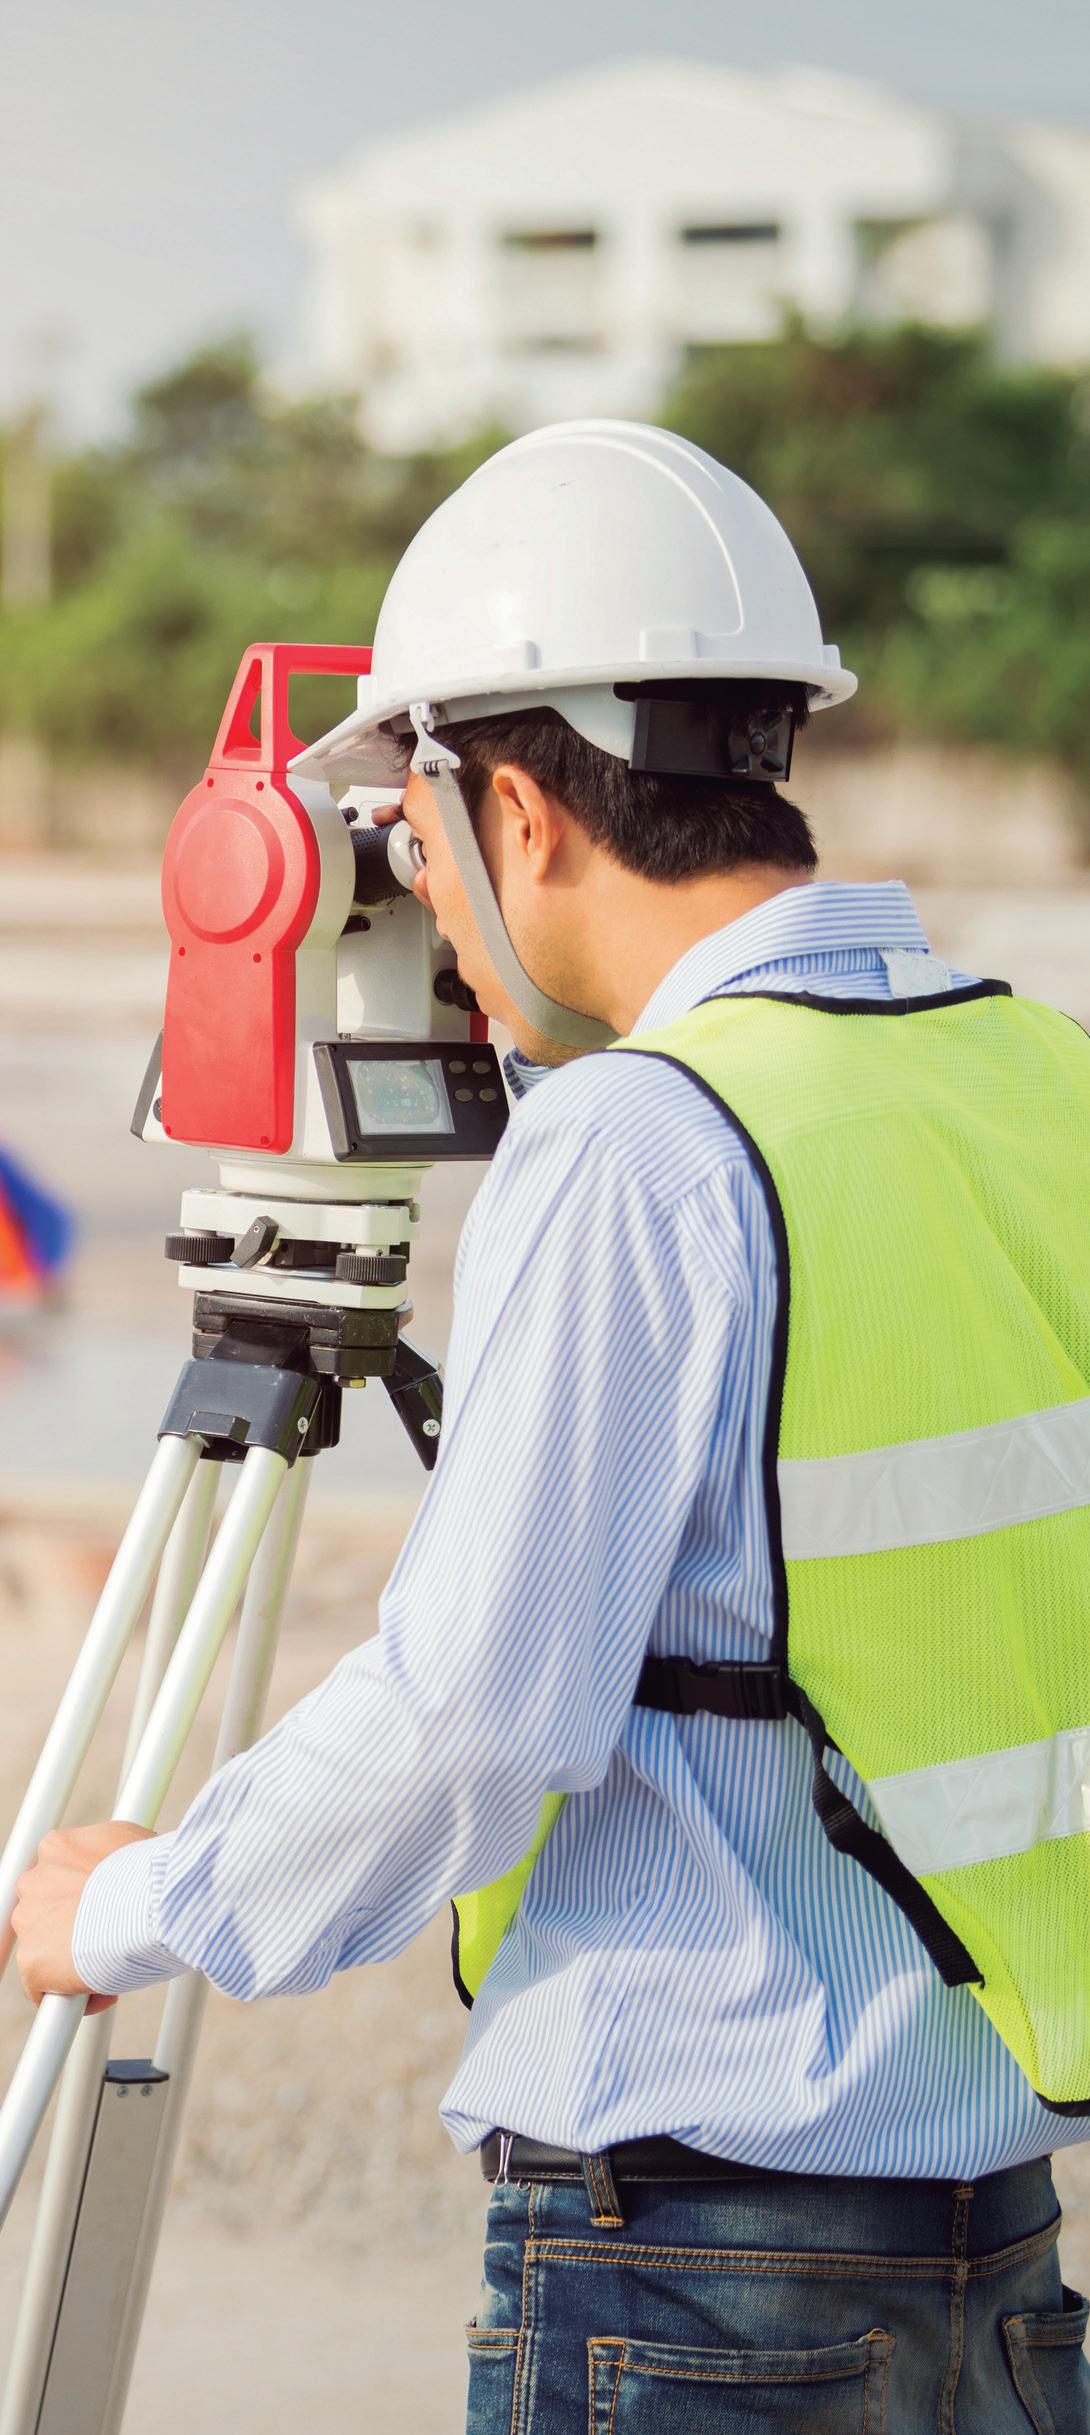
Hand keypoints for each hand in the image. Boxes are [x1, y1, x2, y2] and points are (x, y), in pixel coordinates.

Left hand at [8, 1822, 156, 2010]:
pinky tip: (108, 1990)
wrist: (153, 1902)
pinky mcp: (33, 1962)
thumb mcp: (135, 1847)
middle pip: (47, 1913)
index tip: (107, 1913)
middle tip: (114, 1940)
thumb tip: (133, 1870)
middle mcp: (34, 1881)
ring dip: (76, 1960)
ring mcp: (29, 1922)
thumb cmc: (155, 1874)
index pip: (59, 1878)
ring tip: (115, 1965)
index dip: (84, 1899)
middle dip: (77, 1929)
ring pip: (46, 1951)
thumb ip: (116, 1857)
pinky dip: (75, 1996)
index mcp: (57, 1848)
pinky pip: (47, 1990)